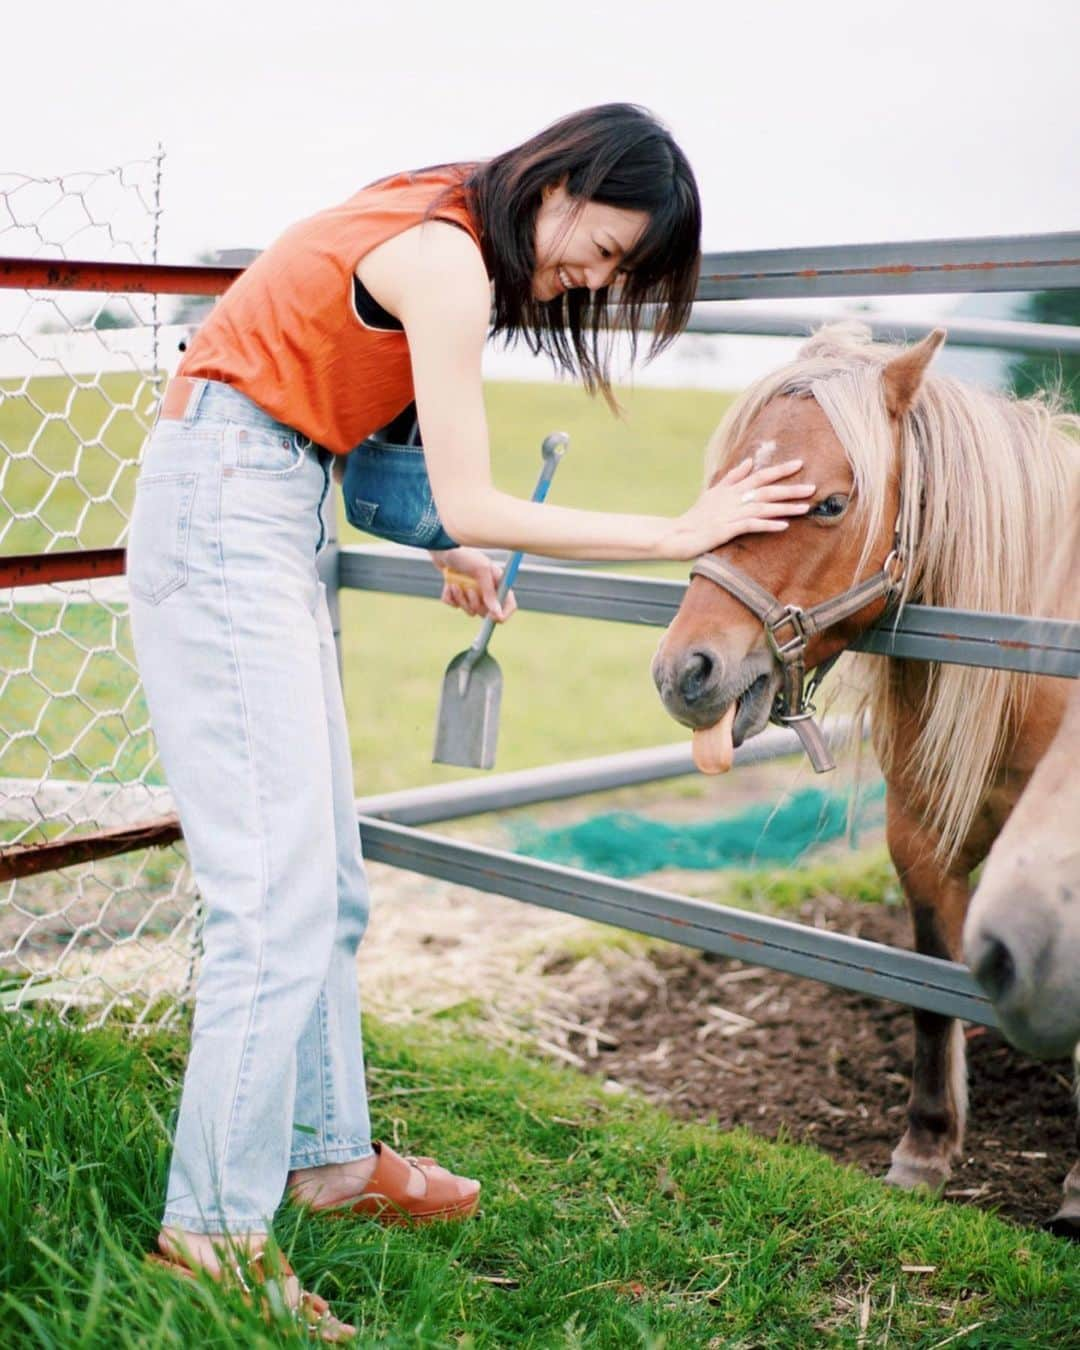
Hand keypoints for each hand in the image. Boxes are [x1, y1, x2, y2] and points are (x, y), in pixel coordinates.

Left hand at [429, 547, 517, 621]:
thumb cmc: (464, 555)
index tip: (493, 617)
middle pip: (486, 611)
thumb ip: (489, 593)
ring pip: (469, 610)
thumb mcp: (481, 571)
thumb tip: (497, 613)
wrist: (442, 547)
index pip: (508, 604)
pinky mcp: (457, 593)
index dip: (502, 613)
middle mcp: (486, 589)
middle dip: (475, 602)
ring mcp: (471, 592)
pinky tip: (449, 584)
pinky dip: (451, 596)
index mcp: (497, 582)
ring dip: (461, 598)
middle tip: (470, 589)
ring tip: (457, 583)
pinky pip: (455, 605)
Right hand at [663, 458, 814, 559]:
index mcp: (733, 488)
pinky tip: (783, 526)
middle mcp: (734, 499)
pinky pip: (751, 526)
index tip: (800, 464)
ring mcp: (731, 514)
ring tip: (806, 508)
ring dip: (785, 508)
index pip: (761, 475)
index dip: (780, 469)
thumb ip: (733, 476)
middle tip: (813, 488)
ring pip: (763, 508)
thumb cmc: (698, 515)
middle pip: (767, 490)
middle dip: (791, 489)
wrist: (679, 533)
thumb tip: (749, 462)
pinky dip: (768, 525)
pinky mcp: (727, 530)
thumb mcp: (714, 491)